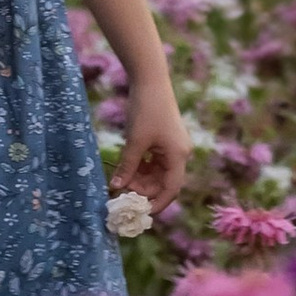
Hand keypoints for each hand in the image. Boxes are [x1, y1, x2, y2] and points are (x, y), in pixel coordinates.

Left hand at [113, 82, 188, 216]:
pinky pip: (154, 162)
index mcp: (178, 156)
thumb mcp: (134, 142)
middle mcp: (179, 154)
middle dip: (143, 190)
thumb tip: (116, 188)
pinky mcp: (164, 141)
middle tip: (122, 193)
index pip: (171, 190)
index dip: (157, 204)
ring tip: (121, 181)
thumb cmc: (145, 110)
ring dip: (140, 179)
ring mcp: (172, 148)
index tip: (139, 213)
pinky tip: (126, 169)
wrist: (150, 81)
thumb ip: (127, 167)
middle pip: (163, 183)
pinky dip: (141, 168)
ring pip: (157, 174)